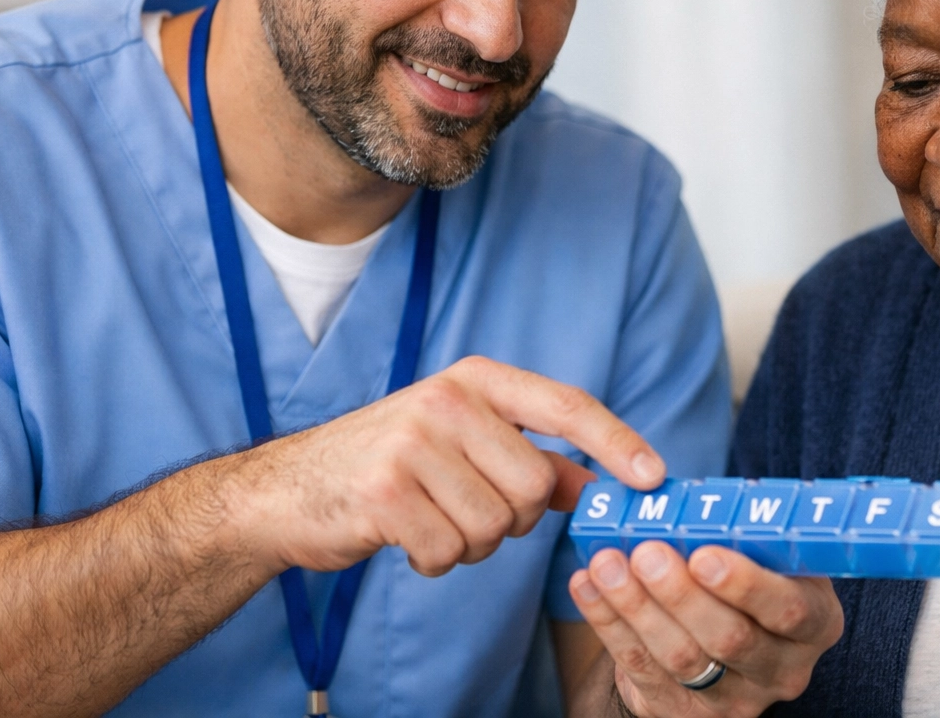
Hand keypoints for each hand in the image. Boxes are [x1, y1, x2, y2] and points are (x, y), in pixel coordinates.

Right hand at [222, 356, 663, 576]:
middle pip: (534, 487)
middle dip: (511, 520)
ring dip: (468, 543)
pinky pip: (448, 552)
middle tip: (467, 512)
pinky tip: (402, 536)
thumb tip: (598, 484)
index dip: (616, 442)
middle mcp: (448, 399)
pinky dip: (433, 561)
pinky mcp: (384, 490)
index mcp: (477, 380)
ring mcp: (413, 441)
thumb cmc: (388, 466)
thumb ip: (532, 461)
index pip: (567, 405)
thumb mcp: (464, 445)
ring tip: (428, 519)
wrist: (285, 490)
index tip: (654, 477)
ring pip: (495, 526)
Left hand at [569, 542, 843, 716]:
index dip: (747, 584)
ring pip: (681, 657)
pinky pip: (640, 667)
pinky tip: (586, 585)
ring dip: (637, 607)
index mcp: (816, 622)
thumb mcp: (768, 556)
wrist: (721, 641)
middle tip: (646, 553)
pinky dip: (608, 623)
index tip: (704, 554)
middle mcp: (782, 668)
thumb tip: (689, 498)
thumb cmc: (748, 577)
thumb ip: (745, 534)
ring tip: (607, 564)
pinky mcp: (682, 710)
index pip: (791, 610)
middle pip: (730, 638)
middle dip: (681, 594)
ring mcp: (733, 697)